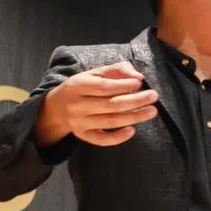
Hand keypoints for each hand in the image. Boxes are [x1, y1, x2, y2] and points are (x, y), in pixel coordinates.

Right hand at [37, 61, 157, 146]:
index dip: (123, 85)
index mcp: (78, 85)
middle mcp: (77, 105)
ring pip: (110, 121)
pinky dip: (118, 137)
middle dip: (135, 101)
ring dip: (134, 117)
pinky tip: (133, 130)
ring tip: (152, 111)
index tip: (140, 83)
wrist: (57, 106)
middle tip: (154, 96)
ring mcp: (79, 122)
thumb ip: (116, 70)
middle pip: (111, 105)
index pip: (104, 87)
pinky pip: (102, 140)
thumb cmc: (83, 87)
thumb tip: (138, 77)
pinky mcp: (83, 135)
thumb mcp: (95, 73)